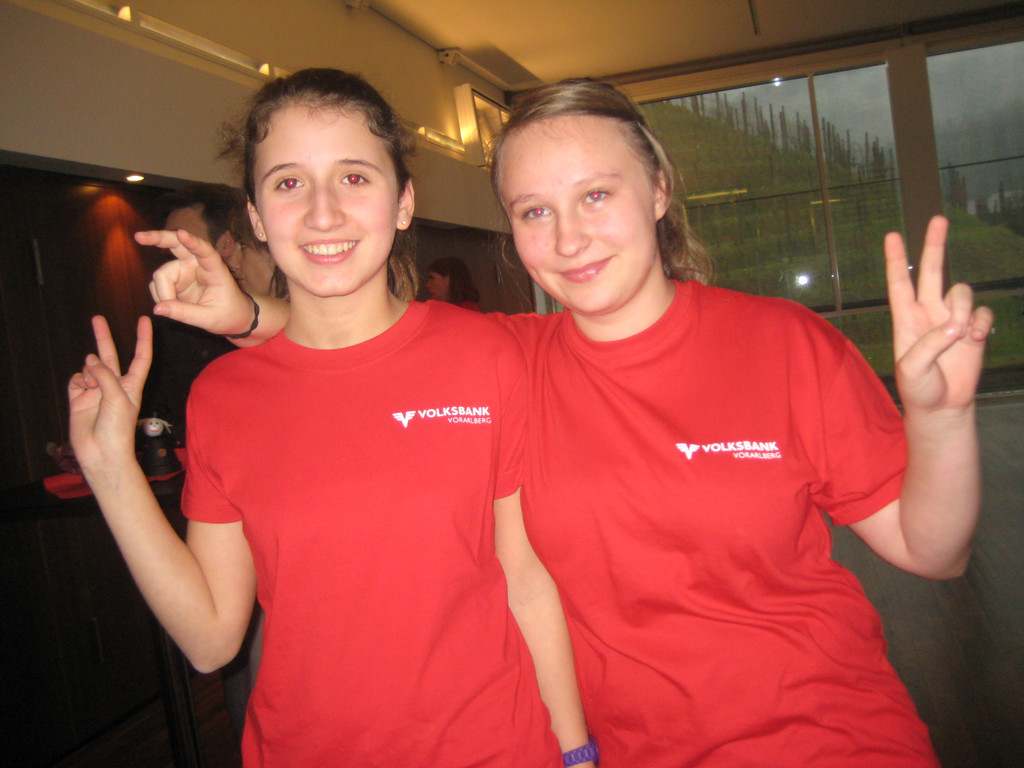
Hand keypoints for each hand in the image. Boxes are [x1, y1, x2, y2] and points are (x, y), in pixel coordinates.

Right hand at [68, 316, 152, 473]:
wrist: (101, 452)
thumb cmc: (118, 429)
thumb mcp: (118, 397)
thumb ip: (105, 375)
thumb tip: (89, 360)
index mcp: (132, 384)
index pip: (140, 357)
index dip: (142, 338)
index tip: (145, 320)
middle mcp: (114, 384)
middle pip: (109, 355)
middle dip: (103, 337)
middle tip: (97, 318)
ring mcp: (95, 389)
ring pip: (89, 367)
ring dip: (89, 371)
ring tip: (93, 387)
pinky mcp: (79, 396)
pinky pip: (76, 378)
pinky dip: (78, 380)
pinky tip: (83, 389)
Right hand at [141, 228, 252, 334]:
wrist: (233, 318)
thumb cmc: (228, 315)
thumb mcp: (210, 319)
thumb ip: (185, 313)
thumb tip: (157, 309)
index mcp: (215, 270)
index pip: (205, 252)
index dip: (193, 242)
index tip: (182, 233)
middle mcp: (197, 265)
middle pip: (176, 244)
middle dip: (157, 238)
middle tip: (138, 237)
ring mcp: (184, 270)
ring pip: (161, 274)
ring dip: (162, 292)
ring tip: (175, 310)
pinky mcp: (175, 279)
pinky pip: (158, 284)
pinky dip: (160, 296)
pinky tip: (170, 306)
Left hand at [885, 215, 993, 413]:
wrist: (942, 406)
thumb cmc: (918, 388)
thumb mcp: (913, 370)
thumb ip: (930, 346)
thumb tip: (955, 327)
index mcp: (905, 319)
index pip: (898, 283)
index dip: (895, 260)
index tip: (891, 235)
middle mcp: (928, 313)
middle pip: (931, 271)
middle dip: (934, 245)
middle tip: (938, 218)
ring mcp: (952, 319)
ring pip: (961, 292)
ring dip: (963, 311)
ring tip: (960, 337)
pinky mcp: (973, 330)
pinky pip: (982, 313)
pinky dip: (981, 323)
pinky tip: (976, 340)